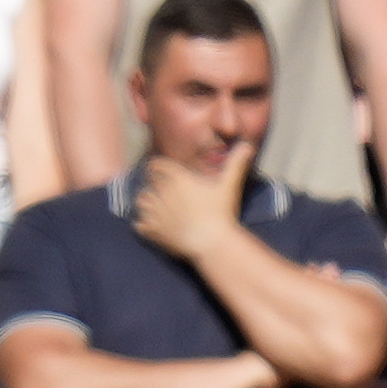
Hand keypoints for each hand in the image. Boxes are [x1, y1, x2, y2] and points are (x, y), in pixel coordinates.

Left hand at [132, 142, 254, 264]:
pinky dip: (143, 224)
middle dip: (155, 185)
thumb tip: (247, 145)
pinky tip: (151, 226)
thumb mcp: (230, 186)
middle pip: (149, 183)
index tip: (161, 170)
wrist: (212, 242)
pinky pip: (139, 225)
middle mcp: (162, 193)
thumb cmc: (221, 212)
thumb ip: (236, 164)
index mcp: (178, 179)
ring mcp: (155, 212)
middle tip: (164, 190)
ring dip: (147, 203)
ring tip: (156, 207)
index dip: (158, 166)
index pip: (157, 165)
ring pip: (142, 201)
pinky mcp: (152, 231)